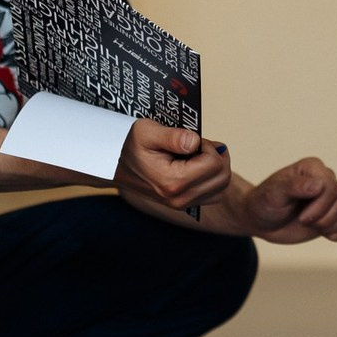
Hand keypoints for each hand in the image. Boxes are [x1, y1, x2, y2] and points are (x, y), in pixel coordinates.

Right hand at [114, 118, 231, 210]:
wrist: (114, 163)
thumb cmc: (129, 144)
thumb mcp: (147, 131)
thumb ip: (173, 137)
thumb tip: (194, 142)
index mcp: (172, 183)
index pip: (214, 164)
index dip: (208, 146)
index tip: (193, 140)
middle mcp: (179, 199)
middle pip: (223, 177)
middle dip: (217, 156)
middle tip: (198, 146)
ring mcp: (182, 204)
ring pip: (221, 187)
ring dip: (217, 167)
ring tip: (198, 154)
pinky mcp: (184, 204)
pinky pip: (213, 192)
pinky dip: (212, 177)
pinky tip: (198, 165)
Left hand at [238, 158, 336, 243]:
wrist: (260, 219)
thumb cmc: (263, 203)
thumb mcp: (273, 193)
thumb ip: (295, 186)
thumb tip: (319, 185)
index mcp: (313, 168)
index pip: (331, 186)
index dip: (321, 205)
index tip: (302, 218)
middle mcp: (326, 180)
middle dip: (324, 217)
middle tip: (303, 221)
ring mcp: (331, 199)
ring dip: (331, 225)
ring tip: (312, 226)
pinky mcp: (333, 215)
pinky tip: (323, 233)